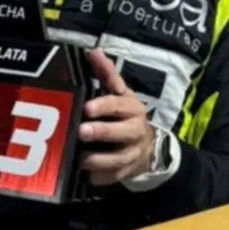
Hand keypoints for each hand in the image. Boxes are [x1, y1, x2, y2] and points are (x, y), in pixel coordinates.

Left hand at [79, 48, 154, 185]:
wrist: (147, 147)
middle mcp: (135, 129)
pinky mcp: (127, 171)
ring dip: (100, 159)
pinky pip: (115, 177)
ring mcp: (132, 152)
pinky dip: (102, 178)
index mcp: (131, 107)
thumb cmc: (124, 115)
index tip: (87, 107)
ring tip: (82, 159)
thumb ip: (106, 74)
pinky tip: (88, 177)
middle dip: (102, 132)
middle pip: (121, 131)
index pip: (119, 104)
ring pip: (119, 158)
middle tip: (81, 132)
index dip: (104, 106)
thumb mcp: (119, 93)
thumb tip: (93, 51)